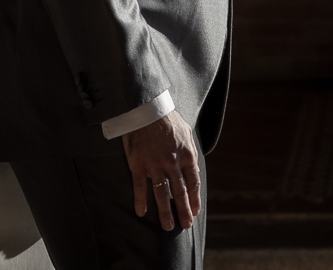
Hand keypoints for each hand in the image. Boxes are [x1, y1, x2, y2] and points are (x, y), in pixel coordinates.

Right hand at [122, 110, 200, 230]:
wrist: (146, 107)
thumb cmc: (167, 119)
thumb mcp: (186, 132)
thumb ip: (190, 152)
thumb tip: (194, 170)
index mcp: (186, 154)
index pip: (193, 182)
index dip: (194, 199)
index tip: (194, 211)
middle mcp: (172, 162)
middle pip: (180, 192)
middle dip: (184, 211)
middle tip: (186, 225)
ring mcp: (155, 165)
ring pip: (162, 194)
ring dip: (165, 212)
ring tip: (168, 226)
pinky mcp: (138, 164)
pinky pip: (140, 186)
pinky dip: (140, 200)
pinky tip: (141, 212)